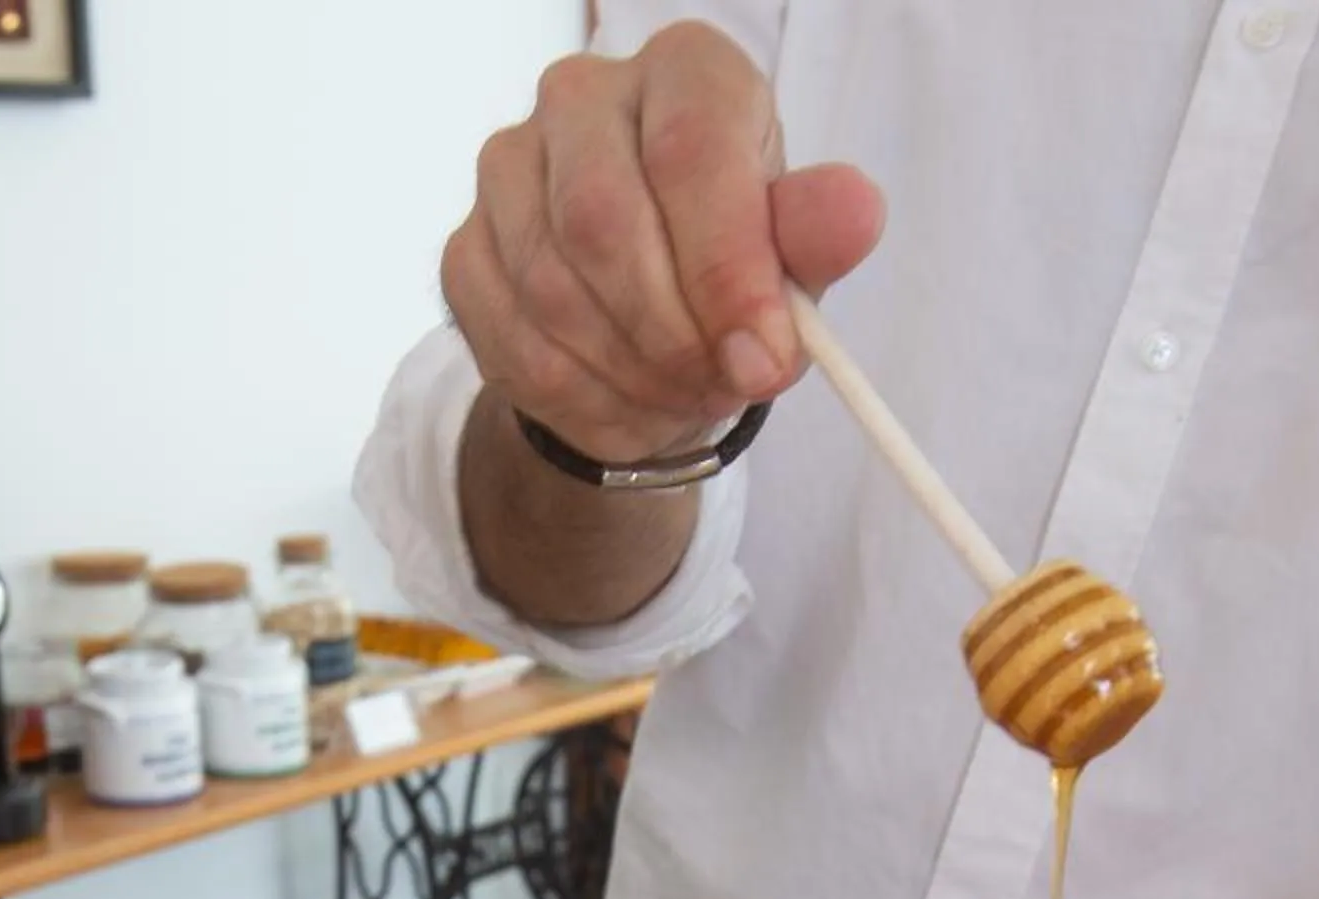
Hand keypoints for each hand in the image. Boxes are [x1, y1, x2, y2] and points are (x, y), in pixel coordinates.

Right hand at [444, 22, 886, 462]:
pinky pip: (510, 340)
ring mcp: (507, 169)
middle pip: (602, 219)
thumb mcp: (794, 256)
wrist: (649, 323)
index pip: (691, 153)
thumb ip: (818, 232)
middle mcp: (582, 96)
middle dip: (670, 332)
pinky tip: (626, 406)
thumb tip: (853, 213)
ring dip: (627, 372)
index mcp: (683, 71)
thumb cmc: (731, 267)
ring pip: (551, 288)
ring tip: (683, 395)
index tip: (765, 358)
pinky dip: (577, 398)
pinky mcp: (465, 248)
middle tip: (720, 387)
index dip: (727, 268)